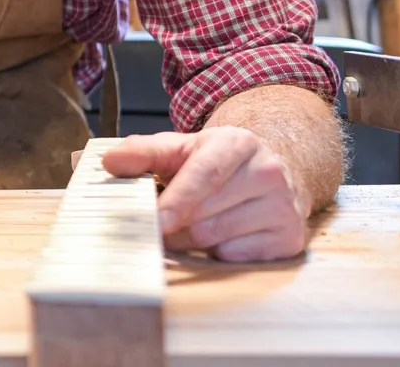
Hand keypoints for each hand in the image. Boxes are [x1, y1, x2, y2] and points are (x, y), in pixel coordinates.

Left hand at [102, 127, 309, 261]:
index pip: (205, 174)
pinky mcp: (289, 238)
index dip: (177, 199)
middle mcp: (268, 172)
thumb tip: (109, 161)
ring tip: (182, 227)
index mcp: (237, 143)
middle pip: (205, 214)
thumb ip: (142, 152)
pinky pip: (236, 257)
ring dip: (188, 240)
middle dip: (173, 224)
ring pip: (217, 239)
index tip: (155, 219)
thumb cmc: (215, 163)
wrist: (270, 174)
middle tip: (153, 225)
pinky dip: (217, 252)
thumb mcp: (181, 148)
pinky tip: (219, 235)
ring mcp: (284, 207)